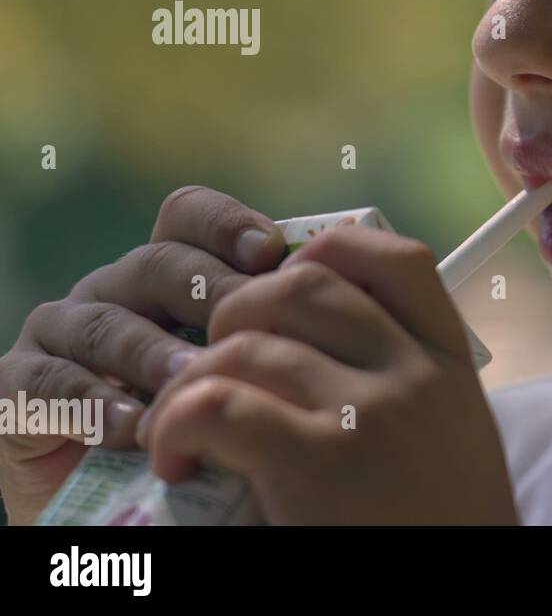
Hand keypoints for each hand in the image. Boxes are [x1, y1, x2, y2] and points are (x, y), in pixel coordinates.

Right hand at [0, 186, 283, 524]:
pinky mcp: (16, 389)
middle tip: (246, 328)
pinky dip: (89, 402)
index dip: (227, 223)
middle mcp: (116, 291)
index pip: (189, 217)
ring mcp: (63, 335)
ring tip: (191, 378)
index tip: (269, 252)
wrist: (124, 502)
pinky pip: (46, 381)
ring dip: (151, 351)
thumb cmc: (209, 432)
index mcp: (171, 273)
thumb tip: (350, 300)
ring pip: (104, 321)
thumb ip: (277, 333)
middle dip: (204, 290)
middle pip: (157, 263)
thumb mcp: (248, 376)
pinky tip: (132, 427)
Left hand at [137, 224, 518, 524]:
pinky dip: (176, 422)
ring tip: (182, 423)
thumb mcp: (452, 430)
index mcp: (449, 361)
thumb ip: (406, 376)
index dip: (330, 250)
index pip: (397, 259)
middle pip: (306, 282)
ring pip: (248, 343)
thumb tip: (312, 337)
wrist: (461, 592)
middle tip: (218, 361)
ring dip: (191, 375)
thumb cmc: (445, 525)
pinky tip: (175, 456)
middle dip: (241, 307)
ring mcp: (368, 414)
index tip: (290, 285)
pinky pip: (218, 404)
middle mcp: (414, 372)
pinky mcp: (318, 464)